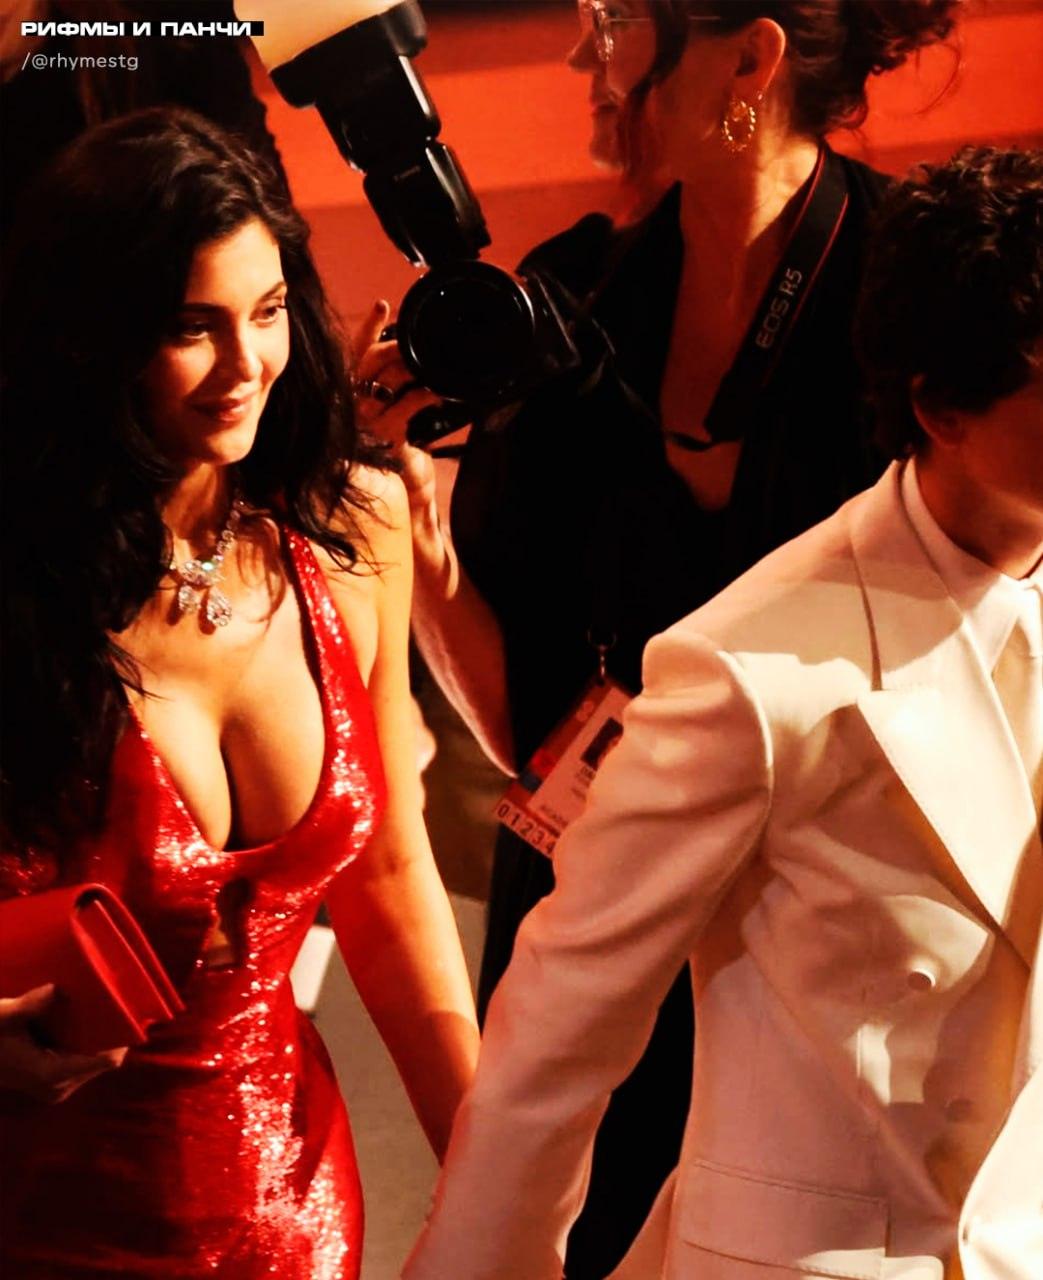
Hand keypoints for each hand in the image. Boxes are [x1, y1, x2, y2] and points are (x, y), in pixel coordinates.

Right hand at [0, 984, 127, 1103]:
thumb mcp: (2, 1015)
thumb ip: (27, 1006)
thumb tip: (54, 989)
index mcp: (53, 1074)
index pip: (108, 1061)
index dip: (122, 1037)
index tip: (127, 1008)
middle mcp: (59, 1088)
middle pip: (105, 1062)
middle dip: (111, 1035)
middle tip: (115, 1002)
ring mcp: (56, 1091)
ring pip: (96, 1064)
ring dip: (99, 1040)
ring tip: (100, 1010)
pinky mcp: (52, 1087)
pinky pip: (83, 1065)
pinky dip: (86, 1046)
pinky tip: (83, 1024)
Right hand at [353, 300, 443, 509]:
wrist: (403, 487)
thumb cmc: (398, 447)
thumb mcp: (393, 411)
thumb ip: (396, 386)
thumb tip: (416, 360)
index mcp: (349, 392)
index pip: (354, 352)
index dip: (369, 328)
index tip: (384, 305)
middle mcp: (351, 404)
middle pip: (371, 360)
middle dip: (397, 348)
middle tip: (418, 344)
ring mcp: (365, 420)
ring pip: (389, 380)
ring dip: (414, 369)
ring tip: (432, 367)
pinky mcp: (384, 435)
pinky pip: (406, 405)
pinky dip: (425, 397)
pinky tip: (438, 394)